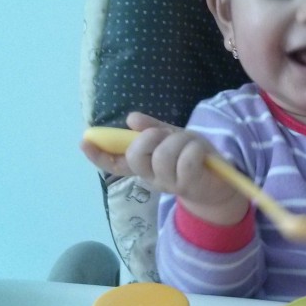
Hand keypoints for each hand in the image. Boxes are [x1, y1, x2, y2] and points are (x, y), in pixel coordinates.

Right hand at [80, 112, 248, 226]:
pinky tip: (201, 152)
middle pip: (136, 156)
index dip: (98, 154)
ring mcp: (169, 183)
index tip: (85, 141)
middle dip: (150, 138)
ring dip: (179, 141)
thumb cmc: (192, 156)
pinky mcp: (189, 185)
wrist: (220, 182)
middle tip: (164, 135)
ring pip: (163, 155)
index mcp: (144, 165)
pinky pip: (187, 160)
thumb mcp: (173, 137)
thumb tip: (132, 119)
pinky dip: (195, 149)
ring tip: (189, 143)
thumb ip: (154, 129)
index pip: (115, 162)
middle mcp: (152, 177)